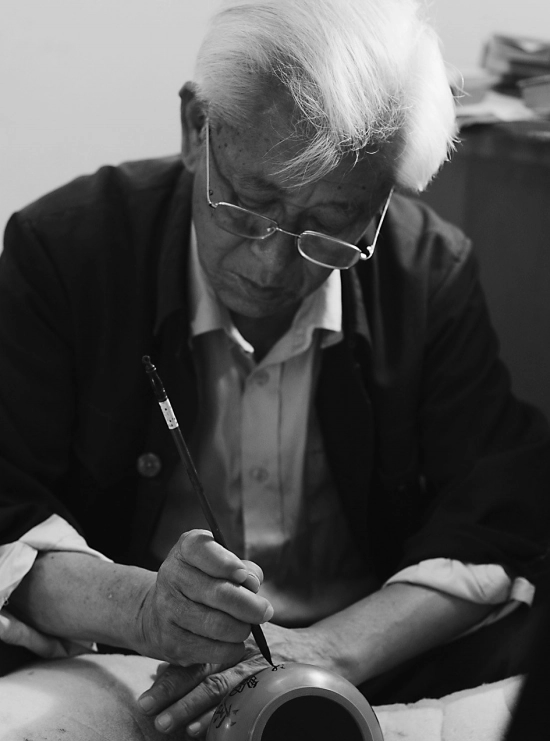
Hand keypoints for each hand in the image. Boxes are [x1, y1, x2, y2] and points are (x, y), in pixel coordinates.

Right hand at [133, 529, 273, 666]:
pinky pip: (210, 650)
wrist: (160, 612)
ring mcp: (167, 610)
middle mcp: (171, 575)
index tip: (244, 576)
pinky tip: (234, 643)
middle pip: (217, 593)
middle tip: (265, 611)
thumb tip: (253, 583)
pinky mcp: (170, 642)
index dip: (227, 564)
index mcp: (186, 549)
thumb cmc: (202, 582)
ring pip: (216, 625)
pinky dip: (231, 649)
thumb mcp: (220, 563)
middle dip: (249, 605)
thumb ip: (242, 568)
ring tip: (246, 627)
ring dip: (241, 629)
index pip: (203, 550)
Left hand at [137, 621, 337, 736]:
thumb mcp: (240, 643)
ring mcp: (258, 665)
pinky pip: (243, 701)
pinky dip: (220, 716)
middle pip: (200, 671)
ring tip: (167, 724)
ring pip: (218, 686)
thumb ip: (203, 656)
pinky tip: (202, 729)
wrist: (323, 651)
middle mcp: (240, 648)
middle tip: (148, 710)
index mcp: (229, 638)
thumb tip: (162, 670)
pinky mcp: (273, 681)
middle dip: (171, 693)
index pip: (194, 657)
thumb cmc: (274, 649)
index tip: (145, 696)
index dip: (168, 678)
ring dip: (190, 708)